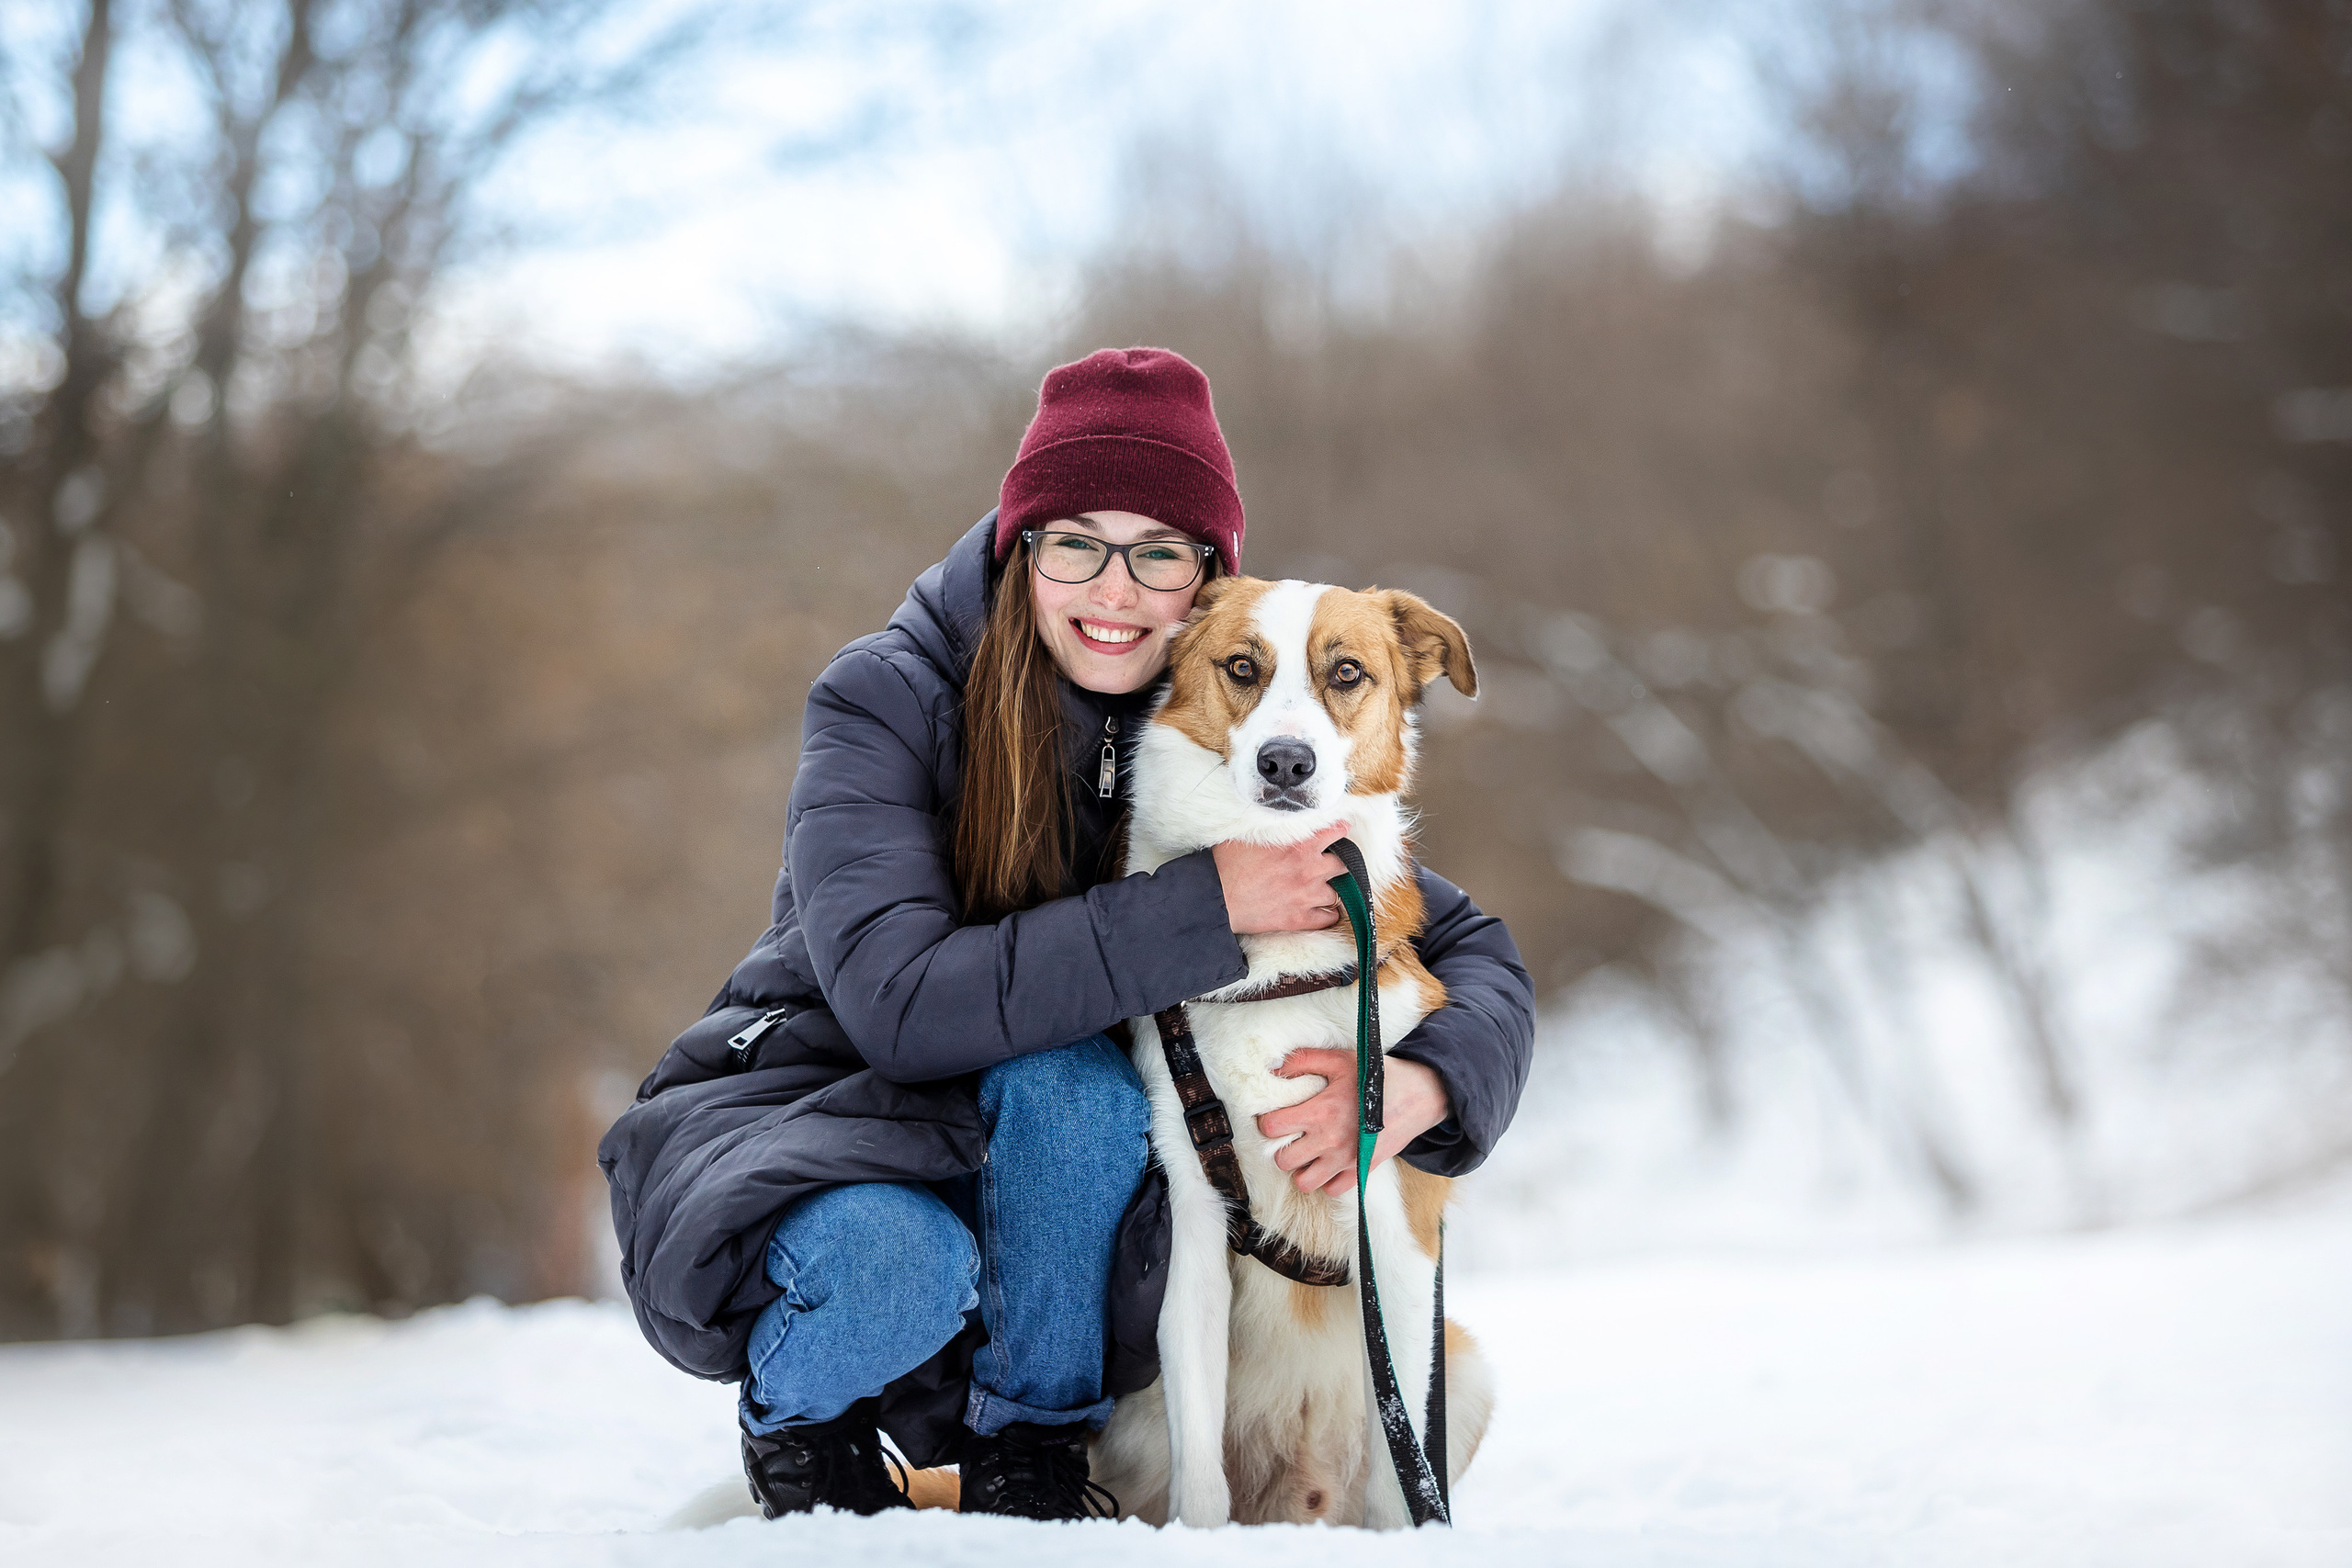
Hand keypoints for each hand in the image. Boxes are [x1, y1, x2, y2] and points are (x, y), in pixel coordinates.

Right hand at [1212, 822, 1350, 934]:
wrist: (1216, 898)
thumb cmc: (1225, 864)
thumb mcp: (1248, 832)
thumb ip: (1270, 824)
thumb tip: (1273, 813)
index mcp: (1299, 845)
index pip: (1336, 831)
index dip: (1340, 830)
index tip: (1339, 831)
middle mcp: (1309, 869)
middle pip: (1344, 864)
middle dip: (1339, 861)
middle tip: (1330, 861)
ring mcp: (1306, 896)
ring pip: (1338, 893)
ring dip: (1331, 889)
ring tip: (1321, 887)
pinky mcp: (1299, 919)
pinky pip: (1328, 918)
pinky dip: (1327, 914)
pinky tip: (1321, 910)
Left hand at [1256, 1049, 1449, 1192]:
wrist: (1418, 1095)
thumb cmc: (1379, 1075)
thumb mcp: (1341, 1059)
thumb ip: (1305, 1060)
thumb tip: (1275, 1068)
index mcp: (1321, 1112)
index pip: (1273, 1128)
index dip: (1267, 1122)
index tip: (1273, 1117)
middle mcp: (1330, 1140)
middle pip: (1283, 1161)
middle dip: (1281, 1148)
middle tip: (1290, 1137)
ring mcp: (1346, 1160)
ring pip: (1305, 1182)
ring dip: (1301, 1169)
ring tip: (1307, 1154)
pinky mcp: (1362, 1171)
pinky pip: (1332, 1190)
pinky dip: (1326, 1180)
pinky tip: (1328, 1163)